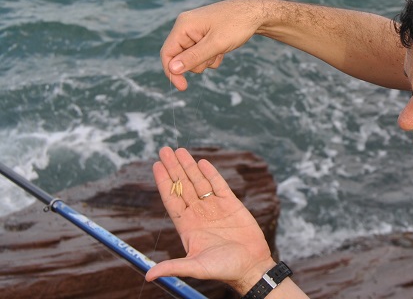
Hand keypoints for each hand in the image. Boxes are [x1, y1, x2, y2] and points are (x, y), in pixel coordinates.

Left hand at [145, 147, 274, 293]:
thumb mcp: (196, 267)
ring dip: (189, 166)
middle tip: (164, 150)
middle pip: (183, 186)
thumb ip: (173, 266)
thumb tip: (148, 275)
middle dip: (174, 168)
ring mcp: (215, 207)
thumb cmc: (224, 269)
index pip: (172, 200)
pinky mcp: (232, 204)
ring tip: (179, 150)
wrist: (251, 266)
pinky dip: (211, 173)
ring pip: (199, 182)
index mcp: (187, 226)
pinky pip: (219, 184)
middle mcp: (199, 214)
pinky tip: (202, 162)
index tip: (156, 165)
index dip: (164, 183)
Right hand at [161, 0, 264, 90]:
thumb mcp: (216, 44)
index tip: (183, 87)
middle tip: (214, 55)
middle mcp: (186, 27)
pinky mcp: (204, 36)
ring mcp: (195, 31)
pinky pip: (203, 54)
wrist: (255, 13)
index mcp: (183, 26)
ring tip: (221, 49)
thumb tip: (172, 69)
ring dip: (207, 60)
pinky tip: (223, 49)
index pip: (167, 53)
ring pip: (193, 58)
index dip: (172, 72)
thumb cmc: (237, 25)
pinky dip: (213, 56)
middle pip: (181, 58)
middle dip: (198, 63)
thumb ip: (194, 57)